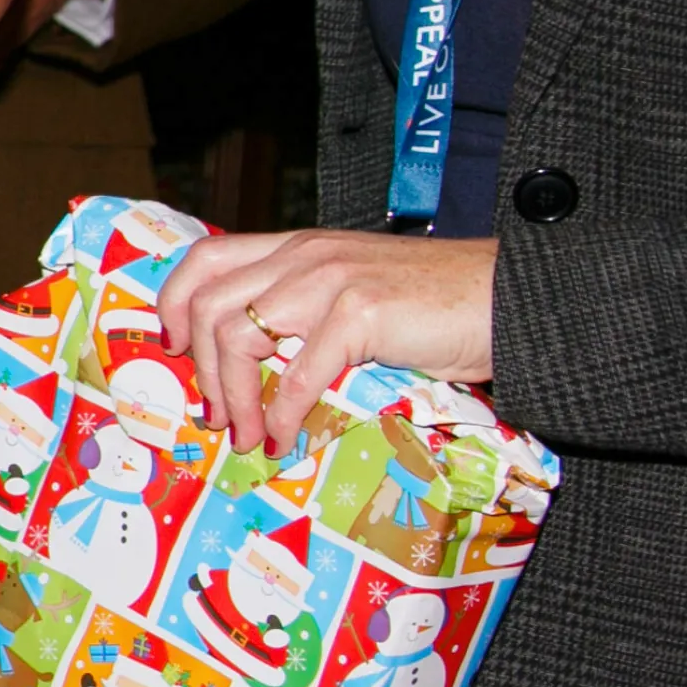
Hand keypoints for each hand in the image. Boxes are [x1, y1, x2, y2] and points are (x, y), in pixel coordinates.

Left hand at [155, 230, 497, 456]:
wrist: (512, 297)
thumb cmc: (439, 307)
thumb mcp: (356, 296)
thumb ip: (307, 312)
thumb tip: (257, 368)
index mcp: (300, 247)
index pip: (207, 257)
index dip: (175, 302)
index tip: (173, 347)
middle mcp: (306, 255)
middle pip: (208, 303)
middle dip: (199, 366)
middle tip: (216, 414)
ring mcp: (331, 280)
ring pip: (238, 336)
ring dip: (233, 397)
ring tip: (247, 435)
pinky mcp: (360, 313)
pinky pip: (296, 374)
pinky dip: (282, 415)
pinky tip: (286, 439)